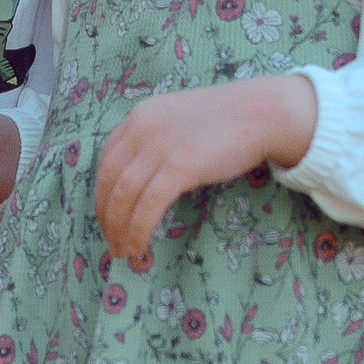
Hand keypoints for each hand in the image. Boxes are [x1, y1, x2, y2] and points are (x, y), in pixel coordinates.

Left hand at [92, 75, 316, 262]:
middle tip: (110, 240)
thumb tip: (142, 175)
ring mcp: (160, 147)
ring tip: (122, 250)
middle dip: (105, 216)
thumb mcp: (179, 120)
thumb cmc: (227, 120)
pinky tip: (139, 246)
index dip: (101, 191)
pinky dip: (138, 230)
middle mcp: (142, 129)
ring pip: (123, 197)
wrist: (262, 113)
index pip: (106, 159)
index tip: (107, 214)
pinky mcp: (180, 167)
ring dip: (118, 229)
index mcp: (140, 115)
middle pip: (109, 180)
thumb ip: (157, 139)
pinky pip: (148, 206)